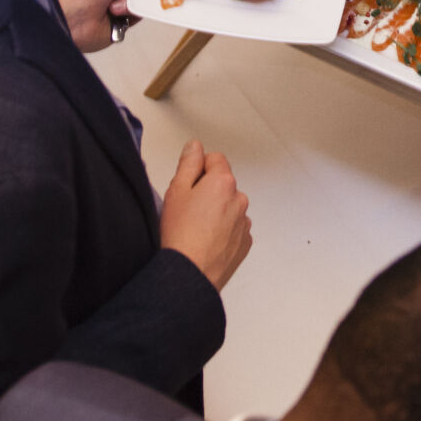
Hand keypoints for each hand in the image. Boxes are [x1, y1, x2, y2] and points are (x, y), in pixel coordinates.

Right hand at [160, 139, 251, 288]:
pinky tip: (206, 242)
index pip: (215, 159)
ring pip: (229, 207)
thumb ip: (188, 163)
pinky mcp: (245, 243)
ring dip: (217, 212)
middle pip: (223, 184)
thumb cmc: (180, 235)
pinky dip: (223, 232)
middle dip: (208, 191)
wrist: (190, 273)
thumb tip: (195, 147)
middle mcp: (239, 199)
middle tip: (187, 210)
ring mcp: (244, 223)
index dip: (198, 169)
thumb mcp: (176, 191)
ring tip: (196, 230)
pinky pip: (234, 229)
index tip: (188, 185)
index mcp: (223, 182)